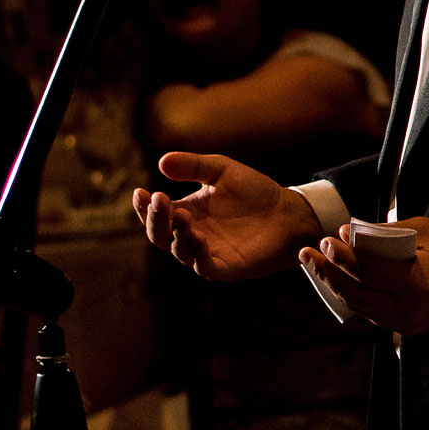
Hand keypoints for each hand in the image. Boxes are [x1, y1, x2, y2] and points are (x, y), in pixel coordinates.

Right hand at [132, 151, 318, 281]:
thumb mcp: (221, 170)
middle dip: (155, 219)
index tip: (139, 192)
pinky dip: (198, 254)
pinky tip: (198, 237)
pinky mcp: (225, 267)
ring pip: (179, 251)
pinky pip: (204, 266)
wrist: (289, 212)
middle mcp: (190, 235)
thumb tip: (162, 161)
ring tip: (181, 216)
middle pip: (159, 235)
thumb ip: (193, 166)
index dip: (143, 206)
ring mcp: (206, 253)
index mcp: (184, 212)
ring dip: (176, 234)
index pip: (154, 214)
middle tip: (158, 200)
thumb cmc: (254, 191)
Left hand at [303, 218, 428, 336]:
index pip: (367, 271)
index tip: (327, 237)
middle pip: (356, 293)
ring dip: (336, 285)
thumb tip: (347, 232)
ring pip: (360, 306)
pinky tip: (339, 279)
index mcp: (416, 285)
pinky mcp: (408, 327)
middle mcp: (409, 311)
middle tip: (308, 252)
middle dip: (328, 272)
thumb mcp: (426, 230)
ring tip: (316, 264)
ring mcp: (408, 323)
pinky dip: (354, 295)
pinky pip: (372, 312)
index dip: (343, 255)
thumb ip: (384, 233)